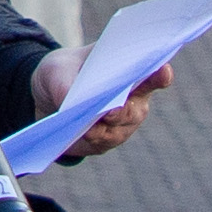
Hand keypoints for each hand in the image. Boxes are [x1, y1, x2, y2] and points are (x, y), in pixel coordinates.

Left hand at [26, 50, 172, 157]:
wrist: (49, 98)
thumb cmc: (64, 72)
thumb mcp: (57, 69)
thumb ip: (65, 81)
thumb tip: (68, 100)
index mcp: (131, 71)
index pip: (153, 73)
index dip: (160, 74)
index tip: (163, 71)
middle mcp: (134, 100)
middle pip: (135, 109)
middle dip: (124, 109)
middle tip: (112, 108)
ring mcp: (122, 124)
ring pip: (119, 129)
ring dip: (104, 128)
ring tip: (90, 125)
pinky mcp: (106, 140)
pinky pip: (101, 141)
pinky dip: (91, 137)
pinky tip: (82, 134)